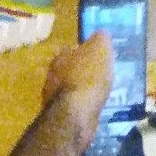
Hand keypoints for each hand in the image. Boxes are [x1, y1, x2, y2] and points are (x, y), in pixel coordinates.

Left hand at [43, 31, 114, 154]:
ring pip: (72, 92)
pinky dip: (84, 108)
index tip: (100, 56)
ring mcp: (53, 101)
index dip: (87, 51)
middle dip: (85, 73)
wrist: (75, 115)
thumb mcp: (100, 46)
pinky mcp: (60, 119)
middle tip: (103, 75)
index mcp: (59, 58)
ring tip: (102, 92)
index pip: (73, 49)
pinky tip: (95, 108)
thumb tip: (100, 36)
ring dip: (85, 92)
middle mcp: (51, 78)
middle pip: (71, 71)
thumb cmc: (88, 76)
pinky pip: (75, 109)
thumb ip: (100, 38)